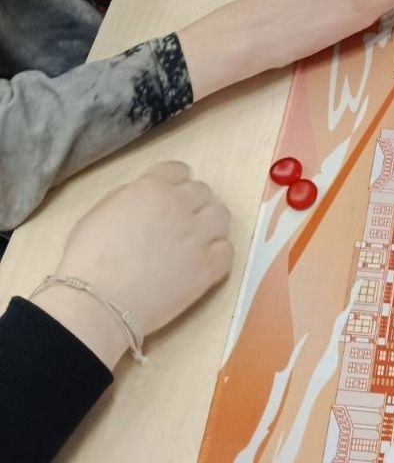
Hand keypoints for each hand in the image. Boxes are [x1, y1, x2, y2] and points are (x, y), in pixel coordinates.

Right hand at [33, 162, 231, 369]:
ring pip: (221, 216)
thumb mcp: (100, 212)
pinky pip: (227, 251)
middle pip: (202, 192)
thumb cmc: (87, 261)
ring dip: (210, 225)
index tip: (171, 197)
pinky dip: (218, 254)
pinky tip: (202, 263)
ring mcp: (196, 236)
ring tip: (196, 242)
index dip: (174, 184)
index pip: (178, 170)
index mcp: (152, 187)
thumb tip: (144, 199)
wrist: (96, 303)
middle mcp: (179, 205)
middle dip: (192, 205)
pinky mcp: (206, 267)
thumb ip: (128, 197)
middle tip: (180, 225)